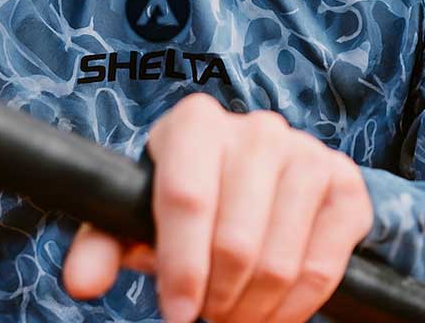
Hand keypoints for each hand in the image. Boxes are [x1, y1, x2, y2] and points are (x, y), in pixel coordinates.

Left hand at [62, 92, 372, 322]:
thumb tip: (80, 282)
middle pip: (235, 240)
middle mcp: (256, 128)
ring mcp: (306, 152)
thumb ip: (104, 241)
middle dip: (218, 300)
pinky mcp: (343, 182)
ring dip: (253, 310)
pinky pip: (322, 268)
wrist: (258, 177)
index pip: (186, 197)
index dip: (180, 266)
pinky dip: (295, 309)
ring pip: (279, 261)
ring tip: (233, 314)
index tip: (176, 313)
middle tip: (208, 316)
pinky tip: (272, 310)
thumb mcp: (140, 211)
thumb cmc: (188, 196)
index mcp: (195, 122)